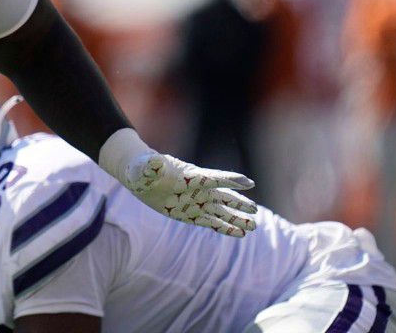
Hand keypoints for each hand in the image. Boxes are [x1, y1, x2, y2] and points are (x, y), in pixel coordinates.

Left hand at [99, 128, 257, 236]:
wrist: (141, 178)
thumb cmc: (143, 169)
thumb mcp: (145, 168)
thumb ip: (151, 166)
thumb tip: (154, 161)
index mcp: (190, 176)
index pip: (213, 177)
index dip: (230, 180)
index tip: (249, 183)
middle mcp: (198, 190)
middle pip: (223, 196)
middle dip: (238, 203)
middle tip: (254, 209)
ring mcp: (197, 203)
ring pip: (221, 211)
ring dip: (236, 219)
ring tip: (253, 225)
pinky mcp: (192, 215)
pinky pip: (212, 223)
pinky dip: (226, 228)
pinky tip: (240, 234)